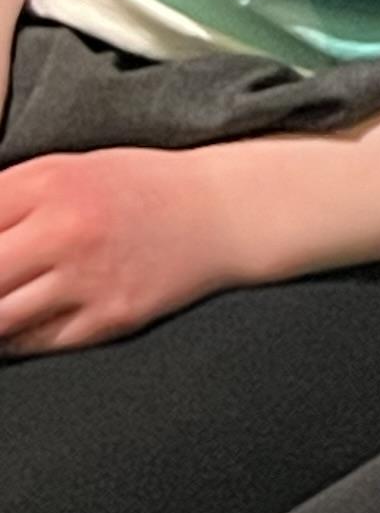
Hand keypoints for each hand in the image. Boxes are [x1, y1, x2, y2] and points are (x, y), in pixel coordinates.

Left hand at [0, 147, 240, 351]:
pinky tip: (17, 322)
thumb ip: (5, 197)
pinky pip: (33, 342)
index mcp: (48, 184)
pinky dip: (12, 338)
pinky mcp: (109, 316)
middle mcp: (65, 230)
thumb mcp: (65, 170)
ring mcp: (88, 279)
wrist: (224, 211)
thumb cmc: (138, 188)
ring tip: (5, 299)